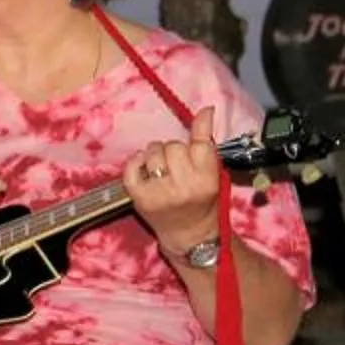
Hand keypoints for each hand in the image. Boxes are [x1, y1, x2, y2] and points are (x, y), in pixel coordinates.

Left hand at [127, 108, 224, 257]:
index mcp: (207, 179)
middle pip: (172, 146)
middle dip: (173, 151)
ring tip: (161, 169)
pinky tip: (145, 171)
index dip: (193, 144)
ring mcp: (159, 192)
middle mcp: (184, 186)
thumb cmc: (202, 201)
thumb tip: (206, 110)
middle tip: (176, 166)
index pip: (198, 143)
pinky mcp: (139, 197)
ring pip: (152, 152)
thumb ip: (207, 141)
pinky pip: (131, 166)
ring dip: (154, 155)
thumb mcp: (213, 173)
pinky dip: (136, 163)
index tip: (192, 152)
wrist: (189, 234)